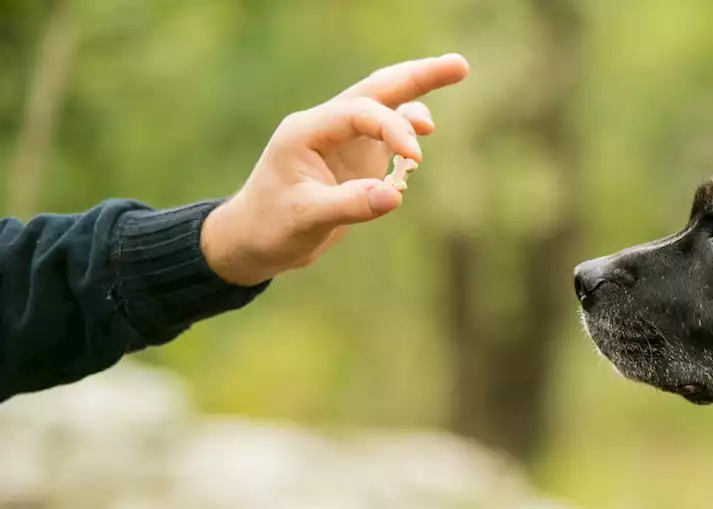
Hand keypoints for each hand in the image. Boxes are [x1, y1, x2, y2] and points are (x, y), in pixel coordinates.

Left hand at [201, 54, 468, 285]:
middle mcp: (325, 127)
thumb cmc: (271, 227)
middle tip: (459, 64)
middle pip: (377, 90)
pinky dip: (408, 131)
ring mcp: (341, 140)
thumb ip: (350, 205)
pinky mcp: (354, 157)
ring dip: (417, 95)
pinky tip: (424, 133)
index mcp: (306, 131)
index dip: (393, 128)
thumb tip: (395, 195)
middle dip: (417, 76)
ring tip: (456, 74)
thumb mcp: (306, 219)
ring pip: (385, 106)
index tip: (415, 159)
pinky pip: (387, 134)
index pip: (360, 113)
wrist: (252, 240)